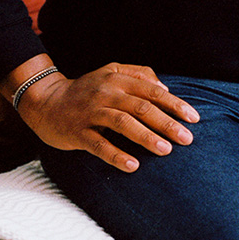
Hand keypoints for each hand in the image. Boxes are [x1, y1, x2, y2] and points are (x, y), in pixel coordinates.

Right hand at [12, 61, 198, 172]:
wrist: (45, 101)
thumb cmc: (86, 89)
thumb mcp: (110, 73)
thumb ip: (138, 74)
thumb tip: (164, 87)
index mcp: (117, 79)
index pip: (152, 91)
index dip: (174, 104)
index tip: (194, 118)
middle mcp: (105, 93)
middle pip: (141, 107)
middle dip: (167, 123)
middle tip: (187, 139)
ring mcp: (91, 113)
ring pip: (122, 123)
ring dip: (146, 137)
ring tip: (166, 150)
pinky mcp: (77, 132)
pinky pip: (98, 145)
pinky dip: (116, 155)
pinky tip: (133, 166)